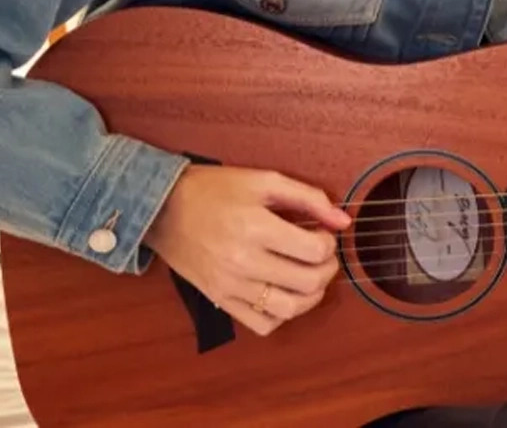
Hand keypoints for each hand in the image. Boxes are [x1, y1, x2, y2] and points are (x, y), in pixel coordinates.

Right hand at [143, 165, 350, 335]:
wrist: (164, 208)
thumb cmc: (215, 190)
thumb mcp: (265, 180)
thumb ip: (308, 197)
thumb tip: (342, 220)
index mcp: (256, 227)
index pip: (314, 250)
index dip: (330, 243)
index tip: (324, 233)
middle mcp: (244, 262)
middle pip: (307, 283)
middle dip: (328, 269)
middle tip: (324, 255)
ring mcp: (231, 286)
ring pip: (288, 310)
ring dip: (312, 296)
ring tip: (311, 276)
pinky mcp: (220, 300)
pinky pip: (262, 325)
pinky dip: (282, 315)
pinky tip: (284, 293)